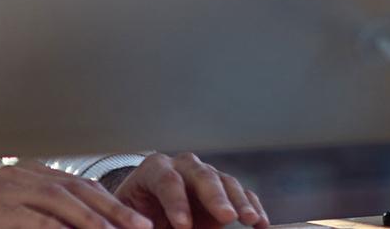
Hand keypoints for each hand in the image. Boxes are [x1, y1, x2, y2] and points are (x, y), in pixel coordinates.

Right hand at [0, 160, 153, 227]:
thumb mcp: (14, 214)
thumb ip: (45, 215)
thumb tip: (87, 224)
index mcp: (26, 173)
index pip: (77, 184)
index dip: (108, 201)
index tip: (134, 219)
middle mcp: (19, 174)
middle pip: (76, 188)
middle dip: (112, 208)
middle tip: (141, 226)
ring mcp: (8, 190)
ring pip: (63, 201)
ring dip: (96, 219)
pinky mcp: (0, 209)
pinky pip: (40, 221)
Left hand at [111, 153, 268, 228]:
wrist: (146, 209)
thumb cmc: (135, 213)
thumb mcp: (129, 215)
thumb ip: (138, 221)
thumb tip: (158, 227)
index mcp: (153, 170)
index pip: (167, 180)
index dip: (176, 202)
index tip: (182, 225)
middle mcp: (181, 167)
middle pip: (200, 174)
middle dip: (214, 196)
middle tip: (226, 216)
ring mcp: (205, 176)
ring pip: (225, 181)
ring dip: (239, 201)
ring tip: (250, 220)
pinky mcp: (223, 191)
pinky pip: (242, 193)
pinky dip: (252, 206)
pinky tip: (261, 224)